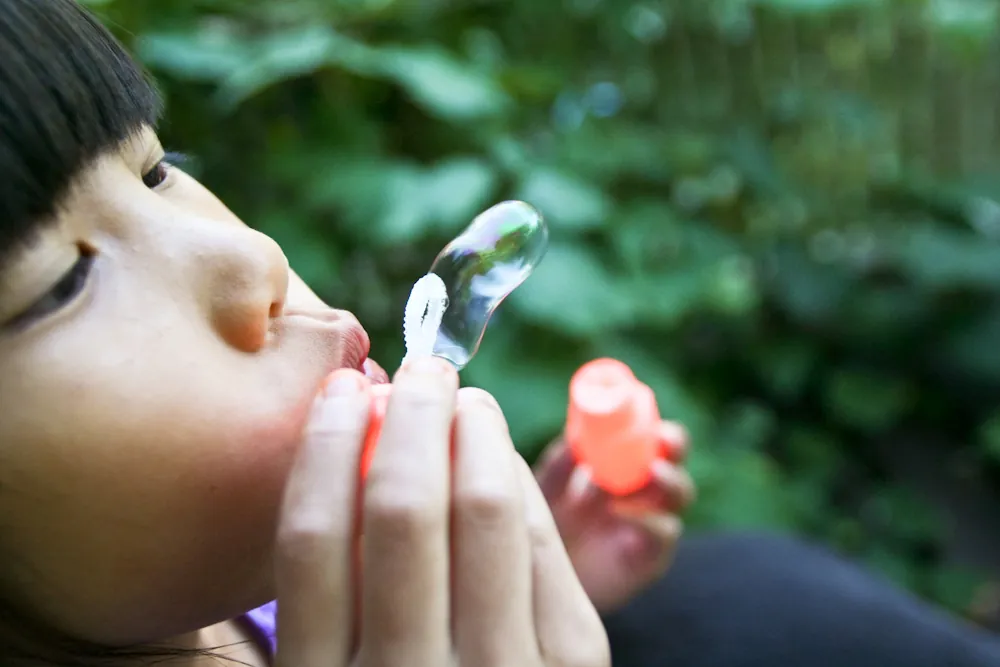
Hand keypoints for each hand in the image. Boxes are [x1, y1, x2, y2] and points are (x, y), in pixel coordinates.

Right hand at [274, 359, 610, 666]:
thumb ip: (319, 592)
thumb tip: (348, 451)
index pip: (314, 536)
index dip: (330, 442)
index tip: (345, 390)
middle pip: (405, 509)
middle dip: (413, 416)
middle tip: (420, 372)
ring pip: (486, 512)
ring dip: (475, 432)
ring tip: (465, 399)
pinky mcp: (573, 664)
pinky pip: (543, 544)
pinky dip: (520, 482)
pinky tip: (499, 456)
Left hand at [535, 421, 694, 613]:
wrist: (535, 580)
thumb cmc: (539, 526)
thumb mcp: (542, 493)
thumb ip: (558, 468)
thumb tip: (573, 441)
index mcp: (617, 467)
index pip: (647, 437)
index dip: (653, 424)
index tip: (648, 417)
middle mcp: (639, 492)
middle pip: (673, 461)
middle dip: (674, 447)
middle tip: (661, 442)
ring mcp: (647, 524)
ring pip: (677, 496)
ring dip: (668, 481)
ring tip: (651, 474)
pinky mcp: (648, 559)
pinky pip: (663, 536)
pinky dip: (651, 522)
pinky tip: (624, 515)